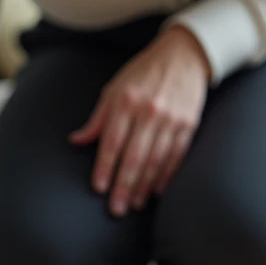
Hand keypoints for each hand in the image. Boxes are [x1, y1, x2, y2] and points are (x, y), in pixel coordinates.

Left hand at [69, 26, 209, 215]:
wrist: (184, 55)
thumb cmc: (144, 73)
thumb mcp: (115, 88)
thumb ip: (98, 118)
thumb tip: (76, 141)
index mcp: (126, 101)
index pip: (112, 142)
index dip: (105, 167)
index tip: (99, 188)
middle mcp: (149, 111)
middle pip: (134, 156)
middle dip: (124, 185)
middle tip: (116, 209)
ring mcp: (171, 119)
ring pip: (156, 160)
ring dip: (144, 185)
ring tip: (134, 204)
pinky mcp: (189, 124)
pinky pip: (176, 156)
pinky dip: (166, 175)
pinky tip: (157, 191)